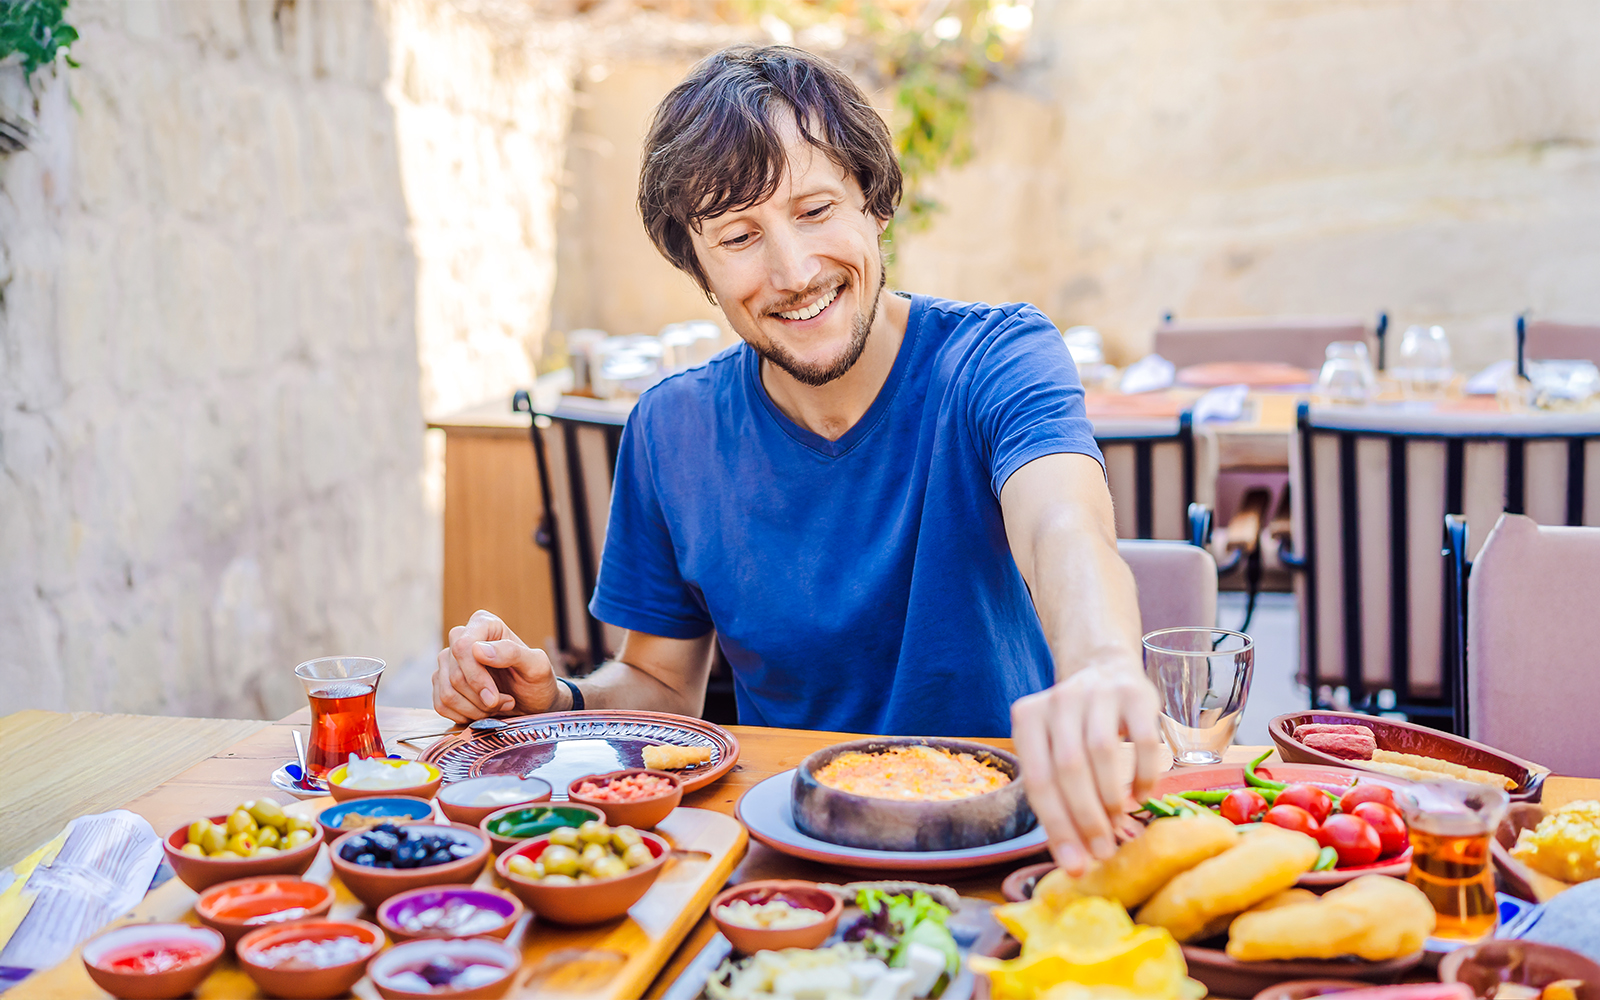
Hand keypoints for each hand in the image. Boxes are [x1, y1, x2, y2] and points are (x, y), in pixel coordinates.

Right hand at [432, 610, 560, 721]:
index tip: (494, 697)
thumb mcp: (537, 666)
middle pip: (455, 675)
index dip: (476, 677)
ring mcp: (448, 661)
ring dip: (475, 709)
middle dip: (481, 698)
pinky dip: (464, 715)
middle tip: (506, 702)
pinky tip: (483, 712)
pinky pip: (440, 705)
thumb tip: (478, 649)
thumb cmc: (537, 681)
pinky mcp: (441, 682)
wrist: (533, 703)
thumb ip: (512, 653)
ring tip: (498, 706)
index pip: (463, 647)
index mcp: (484, 624)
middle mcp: (461, 638)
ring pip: (447, 693)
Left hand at [1011, 664, 1164, 875]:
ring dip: (1112, 799)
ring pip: (1102, 753)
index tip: (1076, 865)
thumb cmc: (1074, 727)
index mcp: (1028, 718)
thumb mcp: (1053, 751)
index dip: (1057, 827)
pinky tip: (1142, 797)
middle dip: (1087, 819)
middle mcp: (1059, 700)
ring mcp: (1097, 692)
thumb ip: (1058, 798)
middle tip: (1102, 852)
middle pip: (1069, 769)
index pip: (1039, 781)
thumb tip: (1075, 861)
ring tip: (1119, 824)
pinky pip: (1143, 740)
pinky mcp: (1135, 693)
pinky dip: (1144, 776)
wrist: (1104, 669)